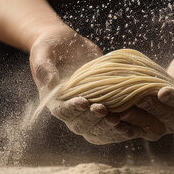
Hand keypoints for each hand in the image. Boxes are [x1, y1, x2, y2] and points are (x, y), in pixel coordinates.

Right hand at [29, 25, 155, 143]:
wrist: (66, 44)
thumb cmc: (50, 46)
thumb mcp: (42, 52)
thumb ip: (44, 68)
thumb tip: (51, 84)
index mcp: (54, 99)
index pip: (62, 111)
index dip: (72, 109)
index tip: (84, 102)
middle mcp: (70, 109)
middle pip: (80, 124)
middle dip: (93, 119)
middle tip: (105, 110)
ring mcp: (87, 110)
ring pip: (96, 129)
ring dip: (107, 128)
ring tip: (119, 120)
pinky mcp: (102, 107)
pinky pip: (109, 125)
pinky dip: (119, 129)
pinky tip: (131, 127)